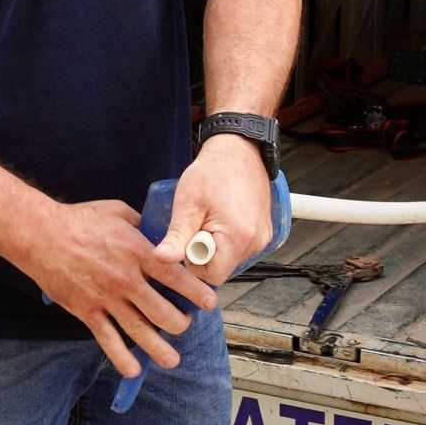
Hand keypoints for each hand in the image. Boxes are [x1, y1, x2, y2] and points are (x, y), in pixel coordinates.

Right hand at [21, 198, 218, 379]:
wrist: (42, 235)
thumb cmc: (82, 219)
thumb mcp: (120, 212)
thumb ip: (143, 225)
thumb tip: (159, 233)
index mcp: (137, 251)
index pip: (174, 276)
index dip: (196, 292)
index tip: (210, 303)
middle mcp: (125, 278)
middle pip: (161, 310)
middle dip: (179, 323)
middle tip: (186, 325)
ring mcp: (105, 297)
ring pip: (138, 329)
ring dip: (157, 348)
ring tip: (172, 361)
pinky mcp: (86, 311)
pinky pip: (107, 338)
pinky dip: (120, 357)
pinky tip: (133, 369)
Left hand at [156, 134, 273, 283]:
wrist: (238, 149)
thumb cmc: (213, 172)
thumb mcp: (188, 203)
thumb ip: (176, 236)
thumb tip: (160, 259)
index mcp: (238, 238)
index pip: (211, 276)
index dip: (194, 262)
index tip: (190, 237)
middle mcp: (256, 241)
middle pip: (222, 268)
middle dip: (205, 252)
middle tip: (199, 223)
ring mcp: (263, 236)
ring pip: (231, 258)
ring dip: (216, 245)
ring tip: (211, 217)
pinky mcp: (264, 230)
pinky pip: (241, 247)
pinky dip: (228, 238)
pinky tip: (222, 217)